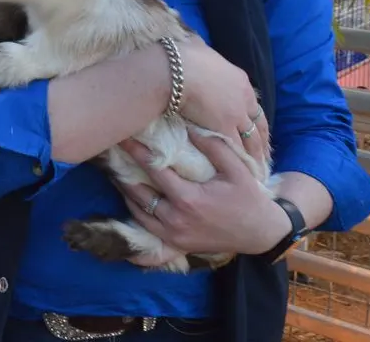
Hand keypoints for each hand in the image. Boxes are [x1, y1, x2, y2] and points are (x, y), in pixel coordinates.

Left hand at [117, 130, 290, 256]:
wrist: (260, 233)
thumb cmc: (249, 198)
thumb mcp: (237, 170)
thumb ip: (214, 147)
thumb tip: (190, 126)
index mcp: (189, 199)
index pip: (154, 170)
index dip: (137, 152)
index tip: (123, 137)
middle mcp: (175, 218)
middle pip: (137, 192)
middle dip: (122, 172)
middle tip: (109, 154)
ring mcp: (173, 234)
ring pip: (137, 211)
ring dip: (125, 191)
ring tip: (114, 171)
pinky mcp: (175, 243)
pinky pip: (145, 226)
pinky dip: (134, 209)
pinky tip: (129, 193)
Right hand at [174, 36, 270, 166]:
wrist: (176, 71)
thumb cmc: (182, 58)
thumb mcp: (199, 49)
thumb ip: (201, 51)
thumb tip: (194, 44)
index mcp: (239, 80)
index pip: (253, 104)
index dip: (255, 118)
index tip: (257, 128)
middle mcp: (243, 99)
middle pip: (258, 123)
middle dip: (263, 140)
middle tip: (265, 153)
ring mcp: (236, 114)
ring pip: (251, 139)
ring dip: (256, 154)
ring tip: (259, 167)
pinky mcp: (224, 128)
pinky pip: (238, 148)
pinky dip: (243, 160)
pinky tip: (246, 170)